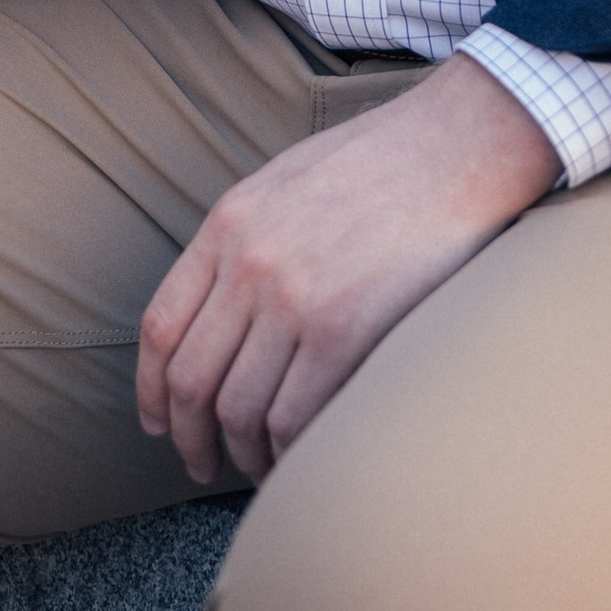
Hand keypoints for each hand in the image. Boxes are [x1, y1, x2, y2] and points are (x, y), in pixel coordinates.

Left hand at [136, 51, 556, 484]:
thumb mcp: (289, 180)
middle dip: (190, 437)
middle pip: (192, 380)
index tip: (159, 422)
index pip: (162, 327)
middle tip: (204, 463)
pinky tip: (297, 457)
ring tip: (257, 466)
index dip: (151, 390)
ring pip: (238, 409)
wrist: (459, 144)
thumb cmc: (384, 161)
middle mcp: (250, 263)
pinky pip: (293, 419)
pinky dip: (287, 453)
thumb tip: (221, 313)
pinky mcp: (344, 330)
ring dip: (241, 453)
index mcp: (230, 223)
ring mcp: (294, 299)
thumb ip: (246, 240)